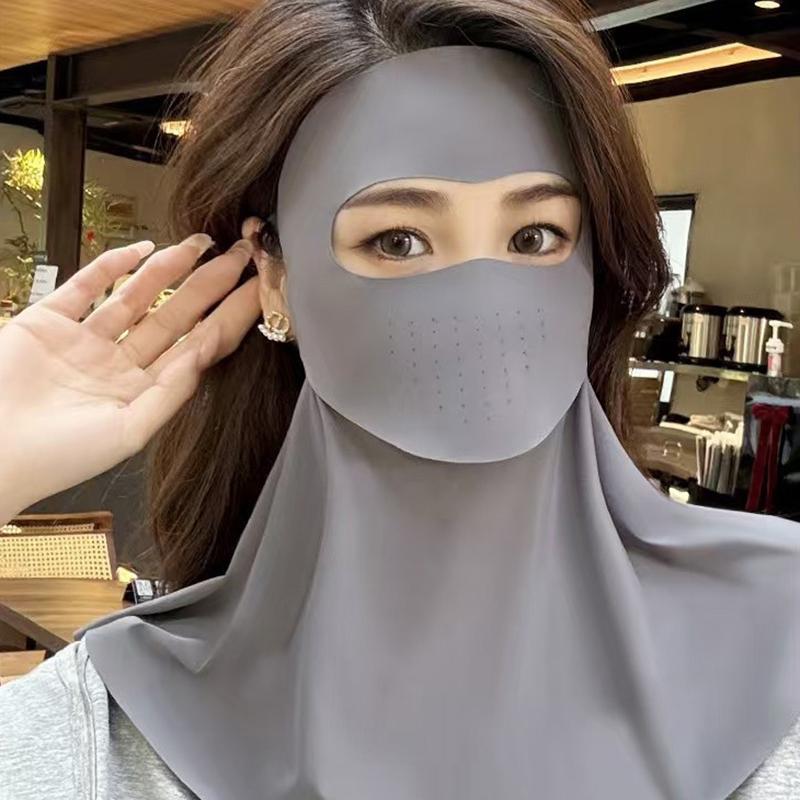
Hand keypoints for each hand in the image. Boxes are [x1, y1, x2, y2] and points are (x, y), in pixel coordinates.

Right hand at [0, 234, 259, 518]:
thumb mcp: (128, 432)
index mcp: (142, 391)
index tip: (257, 291)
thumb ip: (171, 391)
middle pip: (174, 316)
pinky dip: (112, 266)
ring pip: (135, 296)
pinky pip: (85, 287)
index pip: (197, 347)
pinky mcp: (48, 322)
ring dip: (168, 269)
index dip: (228, 317)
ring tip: (202, 244)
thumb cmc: (57, 457)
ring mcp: (84, 340)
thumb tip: (205, 353)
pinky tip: (143, 251)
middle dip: (209, 285)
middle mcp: (118, 363)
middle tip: (241, 255)